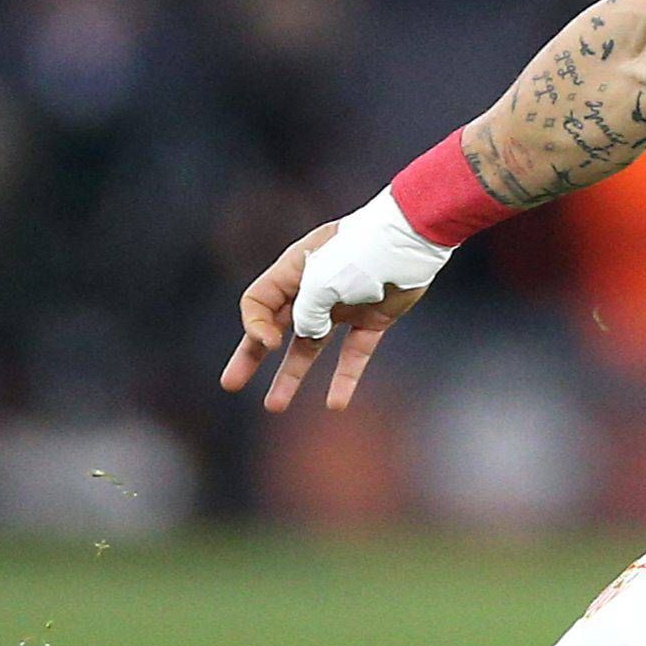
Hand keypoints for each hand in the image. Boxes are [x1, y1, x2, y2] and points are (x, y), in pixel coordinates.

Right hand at [219, 212, 438, 411]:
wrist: (414, 239)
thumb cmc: (363, 252)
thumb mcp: (322, 281)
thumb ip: (307, 312)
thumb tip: (306, 334)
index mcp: (294, 270)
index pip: (257, 302)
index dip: (255, 326)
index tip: (270, 341)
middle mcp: (313, 289)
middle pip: (275, 327)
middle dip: (251, 356)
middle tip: (230, 384)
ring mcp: (342, 305)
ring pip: (309, 346)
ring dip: (291, 376)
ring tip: (273, 406)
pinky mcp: (372, 319)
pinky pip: (353, 353)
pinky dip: (344, 378)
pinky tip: (335, 404)